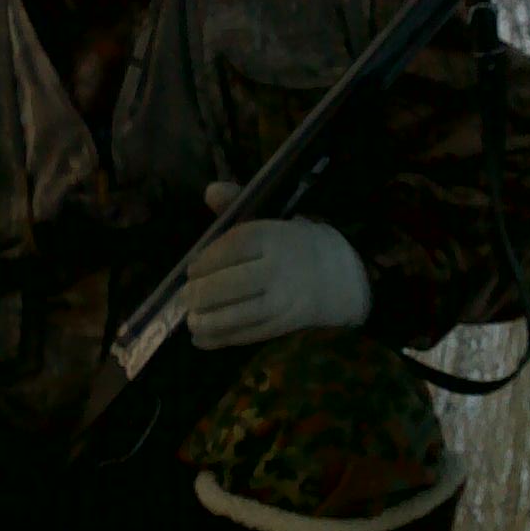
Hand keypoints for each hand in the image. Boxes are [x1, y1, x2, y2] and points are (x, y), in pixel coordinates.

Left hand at [182, 182, 371, 348]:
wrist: (344, 276)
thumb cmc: (297, 245)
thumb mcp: (273, 218)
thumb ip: (238, 204)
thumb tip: (209, 190)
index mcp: (276, 236)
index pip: (236, 244)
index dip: (208, 259)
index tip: (191, 269)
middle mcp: (282, 267)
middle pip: (235, 283)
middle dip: (203, 293)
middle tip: (185, 298)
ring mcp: (286, 299)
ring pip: (242, 313)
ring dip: (209, 321)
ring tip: (191, 322)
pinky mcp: (287, 323)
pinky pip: (251, 334)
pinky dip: (223, 339)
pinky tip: (202, 340)